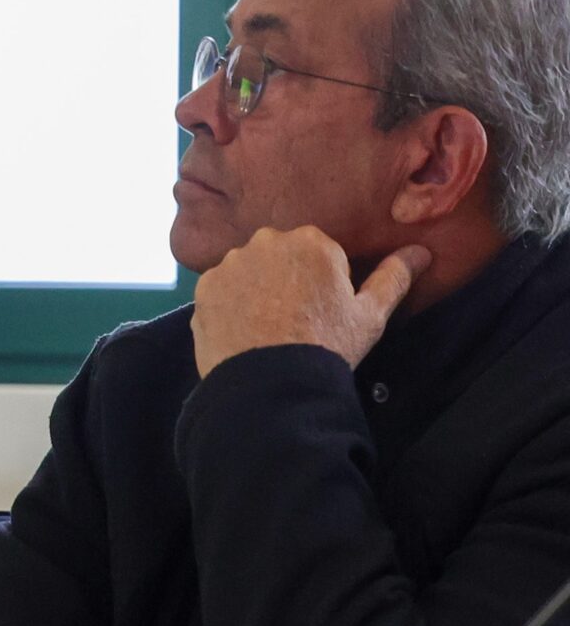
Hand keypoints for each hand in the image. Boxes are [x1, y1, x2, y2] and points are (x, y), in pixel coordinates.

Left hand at [190, 226, 430, 376]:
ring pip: (249, 270)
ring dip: (256, 289)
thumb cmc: (328, 346)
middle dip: (287, 278)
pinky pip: (221, 289)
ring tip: (268, 327)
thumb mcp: (371, 315)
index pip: (319, 252)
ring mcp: (231, 263)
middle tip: (295, 318)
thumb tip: (421, 252)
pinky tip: (244, 330)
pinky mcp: (205, 286)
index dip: (323, 282)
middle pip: (281, 256)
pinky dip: (230, 305)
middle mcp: (267, 242)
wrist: (273, 383)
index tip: (322, 309)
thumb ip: (394, 277)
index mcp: (312, 242)